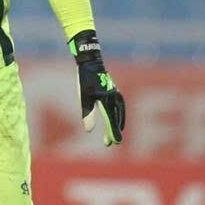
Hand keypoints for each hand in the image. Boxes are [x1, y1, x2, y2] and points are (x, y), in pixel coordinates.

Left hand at [70, 30, 125, 145]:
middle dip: (114, 130)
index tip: (115, 143)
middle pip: (116, 118)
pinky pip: (120, 106)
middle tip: (112, 142)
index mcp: (107, 101)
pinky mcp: (114, 91)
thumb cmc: (86, 79)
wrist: (91, 62)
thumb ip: (88, 113)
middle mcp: (114, 98)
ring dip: (118, 123)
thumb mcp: (84, 97)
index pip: (111, 121)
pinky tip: (115, 116)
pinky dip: (119, 114)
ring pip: (120, 112)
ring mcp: (116, 94)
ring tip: (116, 133)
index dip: (112, 132)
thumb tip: (89, 130)